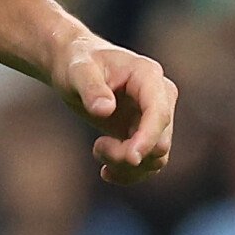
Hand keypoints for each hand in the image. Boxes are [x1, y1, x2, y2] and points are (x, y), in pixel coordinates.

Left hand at [54, 34, 176, 183]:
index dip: (148, 139)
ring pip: (156, 157)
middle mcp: (160, 96)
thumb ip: (90, 88)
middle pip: (159, 141)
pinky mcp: (146, 132)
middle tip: (97, 148)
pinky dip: (129, 172)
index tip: (130, 158)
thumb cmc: (76, 61)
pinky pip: (148, 163)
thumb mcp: (77, 70)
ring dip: (126, 165)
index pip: (159, 113)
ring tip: (97, 150)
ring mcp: (155, 116)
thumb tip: (105, 109)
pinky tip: (107, 172)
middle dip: (129, 154)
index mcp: (148, 75)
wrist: (73, 65)